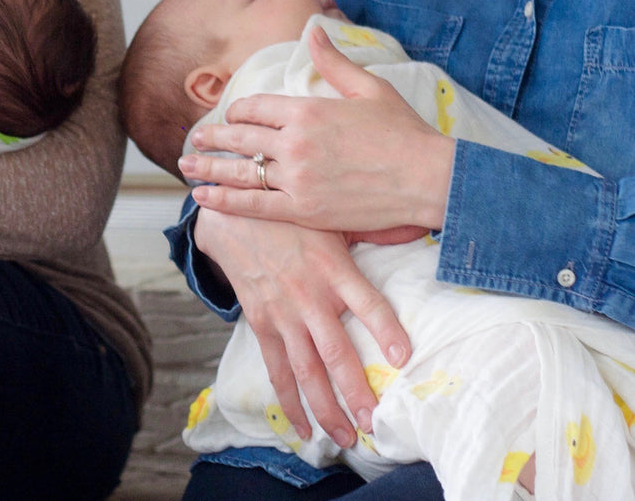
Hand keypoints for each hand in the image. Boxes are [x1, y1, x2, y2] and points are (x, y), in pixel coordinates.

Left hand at [180, 26, 453, 232]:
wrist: (429, 178)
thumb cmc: (404, 131)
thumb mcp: (369, 86)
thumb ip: (333, 60)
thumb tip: (312, 29)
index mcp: (307, 109)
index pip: (255, 107)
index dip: (237, 111)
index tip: (230, 116)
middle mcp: (295, 142)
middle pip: (241, 137)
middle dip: (214, 138)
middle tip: (194, 141)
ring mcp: (297, 177)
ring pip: (240, 171)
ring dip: (208, 169)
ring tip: (186, 167)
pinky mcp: (305, 210)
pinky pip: (254, 206)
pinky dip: (224, 202)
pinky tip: (203, 199)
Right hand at [194, 207, 410, 444]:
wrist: (233, 214)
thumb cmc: (292, 216)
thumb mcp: (333, 217)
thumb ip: (374, 228)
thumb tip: (418, 226)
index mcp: (332, 267)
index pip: (367, 303)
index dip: (386, 330)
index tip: (404, 358)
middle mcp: (308, 294)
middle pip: (336, 351)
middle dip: (356, 393)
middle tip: (375, 424)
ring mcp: (283, 312)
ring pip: (306, 370)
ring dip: (326, 409)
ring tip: (346, 437)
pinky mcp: (261, 322)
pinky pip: (276, 369)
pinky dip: (289, 402)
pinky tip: (303, 428)